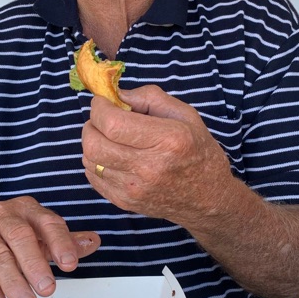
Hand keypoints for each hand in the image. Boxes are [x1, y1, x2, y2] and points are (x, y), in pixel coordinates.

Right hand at [0, 196, 99, 297]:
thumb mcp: (37, 236)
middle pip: (20, 236)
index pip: (48, 222)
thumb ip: (64, 241)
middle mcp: (4, 214)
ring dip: (12, 281)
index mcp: (28, 210)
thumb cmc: (6, 238)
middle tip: (48, 289)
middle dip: (35, 264)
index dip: (61, 242)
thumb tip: (93, 242)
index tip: (71, 264)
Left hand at [81, 86, 234, 227]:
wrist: (209, 199)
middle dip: (91, 125)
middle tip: (102, 119)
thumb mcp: (185, 115)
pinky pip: (92, 177)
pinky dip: (96, 162)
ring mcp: (135, 189)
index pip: (113, 123)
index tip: (103, 102)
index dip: (99, 108)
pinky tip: (113, 156)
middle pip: (94, 144)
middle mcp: (149, 167)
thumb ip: (149, 97)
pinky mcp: (125, 203)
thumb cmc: (198, 151)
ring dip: (93, 143)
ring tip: (111, 139)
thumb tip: (115, 94)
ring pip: (90, 160)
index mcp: (168, 140)